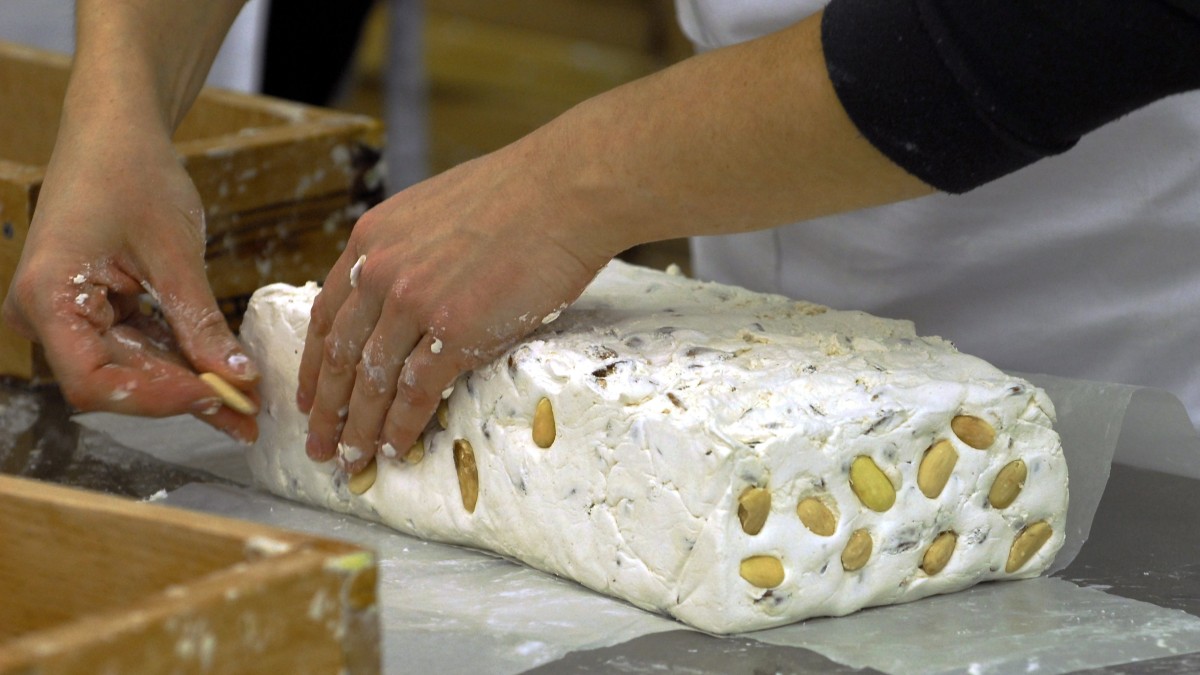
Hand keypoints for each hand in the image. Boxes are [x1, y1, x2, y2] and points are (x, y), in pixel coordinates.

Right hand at [2, 124, 258, 441]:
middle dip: (184, 395)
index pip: (95, 381)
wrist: (115, 131)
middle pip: (114, 381)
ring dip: (188, 384)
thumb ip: (201, 321)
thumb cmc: (134, 173)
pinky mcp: (90, 309)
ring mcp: (66, 313)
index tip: (219, 397)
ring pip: (129, 369)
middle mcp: (44, 313)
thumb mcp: (175, 252)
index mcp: (48, 297)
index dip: (159, 399)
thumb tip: (239, 378)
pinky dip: (179, 361)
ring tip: (246, 403)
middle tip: (248, 412)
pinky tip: (224, 377)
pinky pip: (135, 347)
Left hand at [296, 139, 615, 472]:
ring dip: (359, 428)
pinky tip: (393, 450)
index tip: (310, 395)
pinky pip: (415, 393)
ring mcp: (415, 304)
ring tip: (351, 459)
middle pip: (340, 356)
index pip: (328, 314)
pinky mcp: (454, 332)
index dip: (315, 363)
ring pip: (372, 382)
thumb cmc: (518, 194)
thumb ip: (408, 251)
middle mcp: (381, 272)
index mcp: (373, 240)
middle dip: (326, 409)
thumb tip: (410, 290)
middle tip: (319, 443)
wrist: (564, 191)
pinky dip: (400, 428)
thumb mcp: (434, 210)